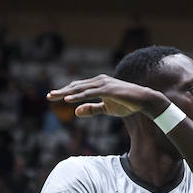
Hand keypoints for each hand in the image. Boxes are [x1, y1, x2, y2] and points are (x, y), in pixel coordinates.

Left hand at [47, 75, 166, 118]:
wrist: (144, 101)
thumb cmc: (127, 104)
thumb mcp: (107, 109)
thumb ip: (92, 109)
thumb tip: (75, 112)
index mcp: (99, 84)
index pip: (78, 87)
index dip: (65, 92)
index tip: (53, 97)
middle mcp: (100, 81)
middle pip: (76, 86)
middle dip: (61, 91)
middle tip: (48, 96)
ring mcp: (104, 84)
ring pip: (80, 88)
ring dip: (66, 93)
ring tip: (53, 97)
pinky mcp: (108, 90)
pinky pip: (90, 93)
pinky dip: (78, 96)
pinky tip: (68, 100)